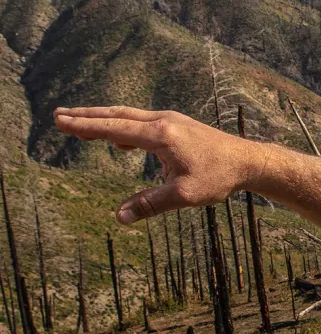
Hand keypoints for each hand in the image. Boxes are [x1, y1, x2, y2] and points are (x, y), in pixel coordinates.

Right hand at [53, 106, 268, 223]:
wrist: (248, 160)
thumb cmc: (219, 177)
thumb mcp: (185, 195)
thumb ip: (151, 204)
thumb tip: (120, 217)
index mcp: (161, 135)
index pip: (114, 128)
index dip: (85, 126)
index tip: (60, 120)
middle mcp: (164, 121)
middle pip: (117, 115)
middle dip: (86, 116)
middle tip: (58, 115)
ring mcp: (172, 120)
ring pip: (129, 116)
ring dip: (103, 119)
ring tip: (80, 124)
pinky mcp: (178, 125)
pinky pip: (143, 122)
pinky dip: (124, 125)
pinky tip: (120, 140)